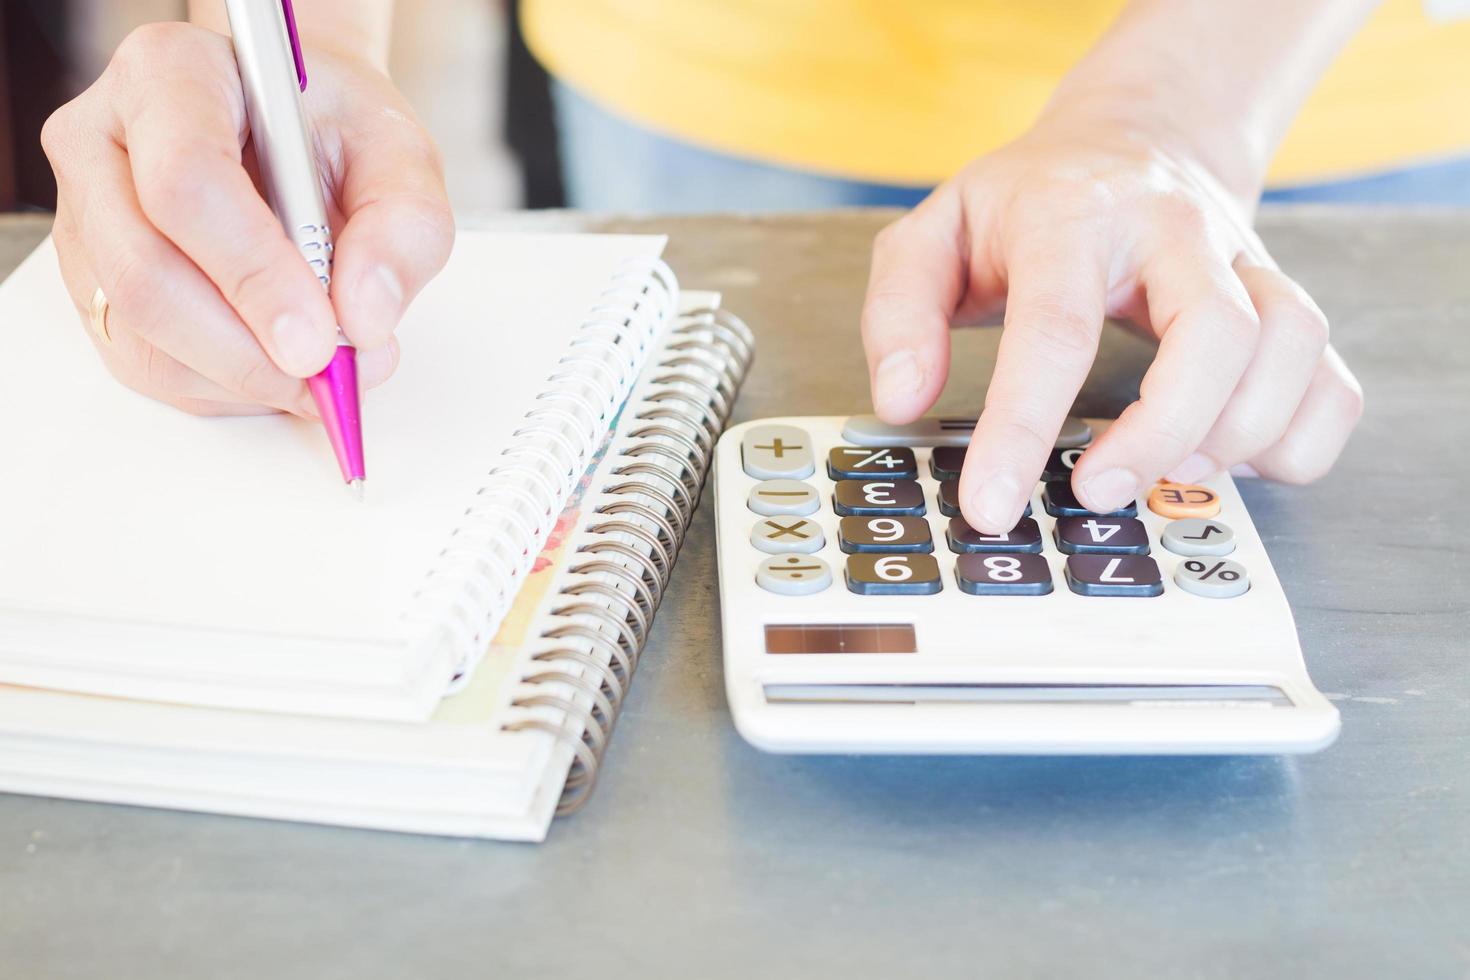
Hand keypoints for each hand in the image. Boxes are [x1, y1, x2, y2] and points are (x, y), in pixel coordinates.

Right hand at [42, 22, 453, 415]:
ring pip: (139, 332)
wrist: (297, 133)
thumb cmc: (336, 131)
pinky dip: (224, 388)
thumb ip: (404, 225)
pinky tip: (280, 368)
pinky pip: (144, 363)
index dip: (254, 275)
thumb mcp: (400, 152)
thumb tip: (365, 319)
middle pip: (145, 272)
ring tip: (322, 369)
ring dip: (242, 377)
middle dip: (247, 349)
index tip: (321, 340)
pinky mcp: (93, 283)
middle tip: (328, 376)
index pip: (186, 183)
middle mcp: (101, 142)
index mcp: (169, 76)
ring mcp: (85, 218)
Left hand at [860, 110, 1363, 533]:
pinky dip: (1297, 440)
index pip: (1056, 327)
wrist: (1136, 139)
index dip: (1022, 428)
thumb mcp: (932, 236)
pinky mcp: (1283, 306)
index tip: (992, 506)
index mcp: (1073, 217)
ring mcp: (1243, 265)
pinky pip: (1331, 382)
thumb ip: (900, 313)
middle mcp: (1175, 233)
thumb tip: (901, 400)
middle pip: (1216, 330)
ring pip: (1290, 347)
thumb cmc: (1027, 203)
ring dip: (1238, 436)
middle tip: (1098, 492)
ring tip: (1166, 476)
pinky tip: (1230, 461)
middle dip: (1163, 432)